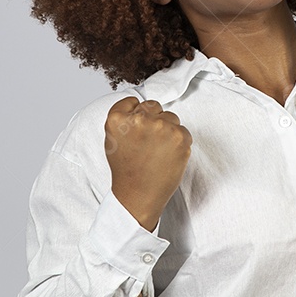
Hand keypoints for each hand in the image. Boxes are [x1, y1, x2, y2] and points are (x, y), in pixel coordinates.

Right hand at [104, 97, 191, 231]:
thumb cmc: (126, 169)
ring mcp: (160, 126)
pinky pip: (183, 130)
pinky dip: (179, 142)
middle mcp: (139, 119)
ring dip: (168, 130)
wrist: (138, 195)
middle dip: (153, 120)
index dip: (137, 115)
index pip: (134, 101)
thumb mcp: (113, 139)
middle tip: (148, 143)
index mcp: (117, 118)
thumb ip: (124, 118)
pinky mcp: (179, 136)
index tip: (137, 131)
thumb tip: (139, 105)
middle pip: (153, 106)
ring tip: (158, 151)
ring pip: (170, 117)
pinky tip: (168, 155)